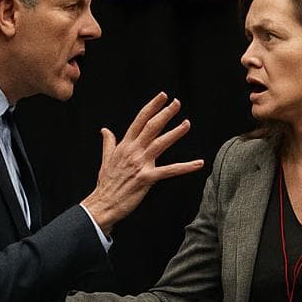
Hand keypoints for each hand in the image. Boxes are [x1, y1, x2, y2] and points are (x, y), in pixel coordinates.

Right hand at [80, 93, 204, 232]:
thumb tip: (105, 129)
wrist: (103, 204)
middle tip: (177, 103)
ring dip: (175, 133)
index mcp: (125, 146)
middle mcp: (133, 152)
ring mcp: (140, 164)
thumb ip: (109, 143)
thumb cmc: (106, 183)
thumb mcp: (106, 160)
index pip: (139, 121)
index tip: (162, 97)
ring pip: (160, 143)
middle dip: (165, 113)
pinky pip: (170, 171)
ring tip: (187, 124)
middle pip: (151, 127)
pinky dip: (185, 167)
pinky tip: (198, 163)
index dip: (152, 107)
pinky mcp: (147, 178)